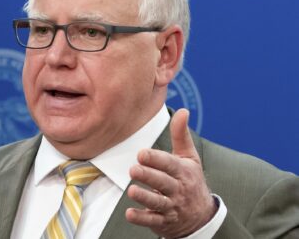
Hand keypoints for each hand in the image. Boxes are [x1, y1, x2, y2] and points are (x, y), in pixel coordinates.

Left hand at [126, 109, 216, 237]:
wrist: (202, 216)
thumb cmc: (191, 180)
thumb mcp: (189, 158)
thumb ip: (181, 135)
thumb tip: (183, 110)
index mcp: (183, 172)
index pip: (170, 164)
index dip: (156, 159)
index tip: (142, 154)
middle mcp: (178, 189)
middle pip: (163, 182)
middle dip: (149, 176)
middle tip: (133, 169)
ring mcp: (172, 207)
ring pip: (158, 202)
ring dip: (145, 197)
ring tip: (132, 190)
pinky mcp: (164, 221)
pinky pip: (152, 221)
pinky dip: (141, 218)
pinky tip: (130, 213)